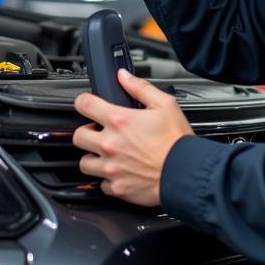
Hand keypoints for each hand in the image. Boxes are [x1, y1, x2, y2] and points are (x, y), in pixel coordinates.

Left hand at [72, 69, 193, 205]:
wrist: (185, 173)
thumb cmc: (177, 142)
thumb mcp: (165, 104)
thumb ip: (140, 88)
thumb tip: (123, 76)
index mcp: (120, 121)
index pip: (85, 105)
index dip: (83, 101)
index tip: (87, 104)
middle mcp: (110, 144)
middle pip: (78, 136)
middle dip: (87, 131)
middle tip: (100, 132)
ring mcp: (111, 168)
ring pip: (84, 163)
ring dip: (93, 157)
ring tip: (107, 154)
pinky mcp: (117, 188)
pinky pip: (101, 184)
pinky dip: (107, 179)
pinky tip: (120, 172)